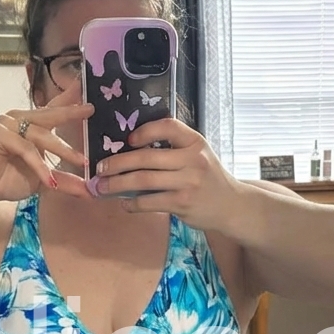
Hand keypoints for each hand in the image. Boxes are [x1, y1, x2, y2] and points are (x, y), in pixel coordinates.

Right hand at [0, 92, 92, 203]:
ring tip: (81, 162)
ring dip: (62, 150)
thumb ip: (65, 181)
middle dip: (72, 112)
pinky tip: (48, 180)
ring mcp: (8, 123)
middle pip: (50, 115)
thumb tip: (90, 190)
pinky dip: (39, 165)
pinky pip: (26, 148)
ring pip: (41, 134)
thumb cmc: (7, 181)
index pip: (54, 108)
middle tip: (91, 109)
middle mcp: (20, 118)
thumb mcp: (44, 181)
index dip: (70, 98)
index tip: (88, 86)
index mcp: (32, 124)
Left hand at [89, 119, 238, 232]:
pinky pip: (150, 202)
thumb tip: (132, 150)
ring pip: (144, 181)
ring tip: (102, 187)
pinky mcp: (183, 204)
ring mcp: (188, 183)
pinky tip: (125, 204)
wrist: (232, 206)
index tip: (129, 140)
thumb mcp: (199, 155)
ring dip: (118, 184)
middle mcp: (193, 160)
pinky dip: (133, 204)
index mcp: (195, 142)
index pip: (168, 127)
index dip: (145, 131)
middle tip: (100, 168)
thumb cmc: (209, 178)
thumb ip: (175, 148)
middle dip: (118, 163)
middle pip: (147, 158)